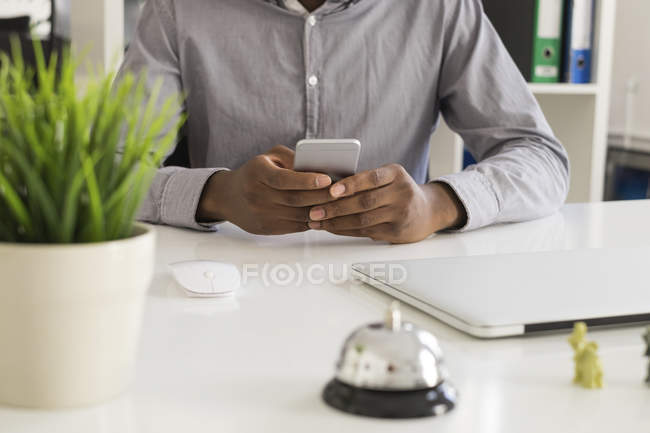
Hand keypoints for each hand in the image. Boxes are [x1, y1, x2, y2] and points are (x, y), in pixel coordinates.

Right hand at [197, 146, 333, 234]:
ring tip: (338, 203)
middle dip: (321, 196)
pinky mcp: (267, 228)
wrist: (229, 197)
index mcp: (257, 173)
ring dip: (321, 210)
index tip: (327, 179)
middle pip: (295, 199)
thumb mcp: (269, 157)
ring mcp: (261, 214)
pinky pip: (296, 226)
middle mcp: (257, 195)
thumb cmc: (255, 173)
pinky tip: (325, 213)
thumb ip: (293, 157)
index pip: (284, 179)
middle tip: (341, 192)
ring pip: (298, 215)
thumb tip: (318, 167)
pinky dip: (313, 220)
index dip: (307, 181)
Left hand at [307, 164, 466, 243]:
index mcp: (396, 173)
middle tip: (314, 211)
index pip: (371, 178)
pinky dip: (345, 230)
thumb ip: (365, 180)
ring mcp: (401, 214)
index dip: (350, 184)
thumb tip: (326, 184)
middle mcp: (401, 193)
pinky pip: (365, 231)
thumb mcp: (389, 178)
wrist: (427, 211)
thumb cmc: (397, 191)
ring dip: (336, 221)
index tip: (330, 190)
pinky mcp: (397, 232)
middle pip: (364, 201)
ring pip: (363, 219)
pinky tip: (331, 228)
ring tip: (317, 221)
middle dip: (335, 207)